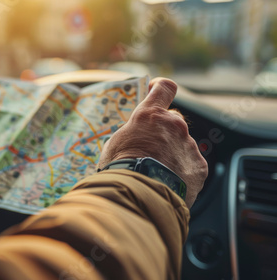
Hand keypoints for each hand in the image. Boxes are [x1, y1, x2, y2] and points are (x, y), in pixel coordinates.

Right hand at [97, 78, 207, 207]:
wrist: (139, 194)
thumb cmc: (121, 167)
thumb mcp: (116, 144)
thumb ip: (133, 134)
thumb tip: (135, 139)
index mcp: (150, 115)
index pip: (164, 88)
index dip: (161, 88)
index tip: (157, 90)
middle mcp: (174, 126)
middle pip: (173, 121)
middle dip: (164, 131)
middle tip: (150, 148)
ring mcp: (188, 146)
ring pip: (182, 145)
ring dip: (171, 154)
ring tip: (156, 173)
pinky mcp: (198, 166)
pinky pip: (190, 164)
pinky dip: (181, 171)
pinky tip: (168, 181)